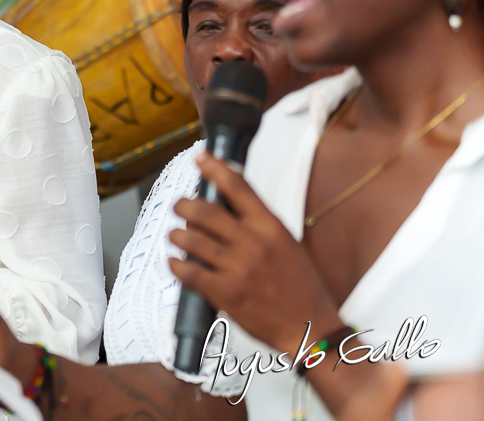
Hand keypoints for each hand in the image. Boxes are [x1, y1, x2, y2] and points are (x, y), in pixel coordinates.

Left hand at [168, 152, 342, 352]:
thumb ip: (258, 223)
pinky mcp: (225, 292)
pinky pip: (189, 272)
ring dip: (177, 235)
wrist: (309, 326)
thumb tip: (228, 203)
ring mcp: (237, 268)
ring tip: (175, 235)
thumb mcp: (286, 243)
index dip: (215, 168)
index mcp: (270, 227)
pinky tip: (174, 262)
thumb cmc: (299, 284)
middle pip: (205, 212)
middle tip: (178, 205)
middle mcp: (252, 243)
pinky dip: (176, 264)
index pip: (238, 187)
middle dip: (184, 205)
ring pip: (191, 240)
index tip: (200, 158)